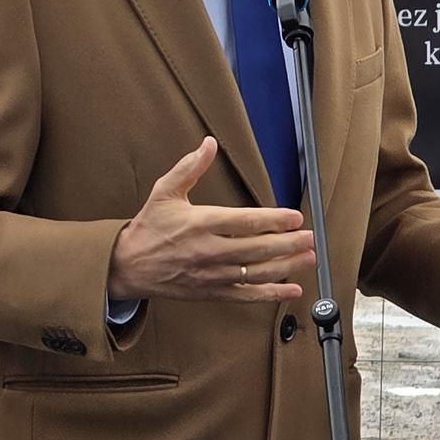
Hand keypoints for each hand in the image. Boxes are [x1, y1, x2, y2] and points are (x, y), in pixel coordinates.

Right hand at [107, 137, 314, 301]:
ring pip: (258, 272)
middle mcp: (210, 251)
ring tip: (309, 257)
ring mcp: (213, 274)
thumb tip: (208, 144)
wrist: (128, 266)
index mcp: (201, 223)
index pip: (246, 222)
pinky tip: (292, 290)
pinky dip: (272, 294)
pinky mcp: (212, 292)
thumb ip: (189, 167)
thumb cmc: (148, 228)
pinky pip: (248, 295)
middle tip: (311, 237)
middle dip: (289, 243)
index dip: (274, 220)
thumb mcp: (164, 192)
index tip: (295, 217)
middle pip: (258, 248)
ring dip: (288, 266)